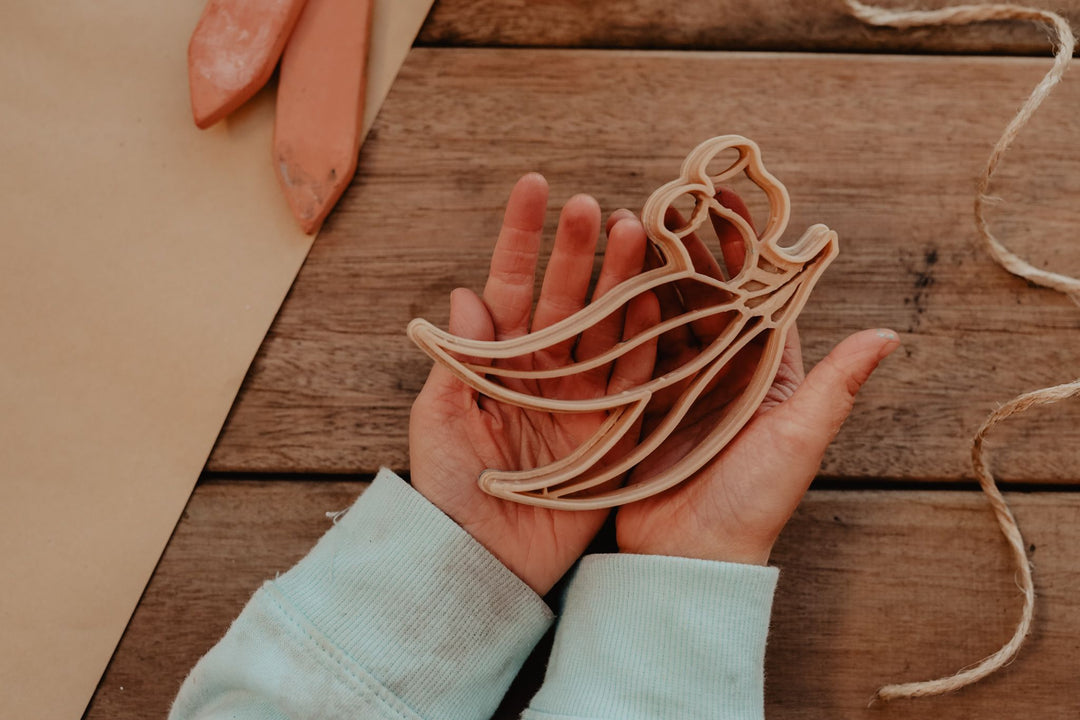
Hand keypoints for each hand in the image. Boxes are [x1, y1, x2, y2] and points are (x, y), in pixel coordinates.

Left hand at [409, 173, 658, 594]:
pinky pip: (631, 373)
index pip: (508, 285)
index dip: (520, 237)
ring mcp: (579, 396)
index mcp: (495, 360)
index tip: (534, 185)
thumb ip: (459, 359)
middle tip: (595, 205)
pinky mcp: (610, 427)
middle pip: (564, 297)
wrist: (483, 557)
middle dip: (578, 249)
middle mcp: (542, 369)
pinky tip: (655, 295)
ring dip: (618, 280)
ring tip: (635, 232)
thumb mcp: (439, 420)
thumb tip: (466, 295)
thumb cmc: (448, 488)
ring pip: (604, 325)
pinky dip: (644, 335)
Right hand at [616, 191, 899, 564]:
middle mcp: (723, 373)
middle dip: (692, 252)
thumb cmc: (752, 501)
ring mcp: (677, 386)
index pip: (760, 300)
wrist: (688, 556)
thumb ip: (836, 386)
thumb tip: (888, 334)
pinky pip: (631, 350)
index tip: (730, 206)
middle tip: (674, 203)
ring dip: (655, 274)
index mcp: (768, 376)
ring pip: (667, 317)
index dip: (747, 253)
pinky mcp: (638, 402)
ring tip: (637, 228)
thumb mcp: (799, 440)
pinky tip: (609, 281)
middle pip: (709, 300)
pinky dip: (622, 316)